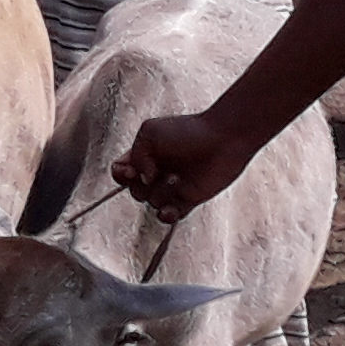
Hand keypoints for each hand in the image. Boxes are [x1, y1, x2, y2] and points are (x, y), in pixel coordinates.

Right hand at [114, 109, 253, 220]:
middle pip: (134, 190)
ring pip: (152, 202)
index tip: (129, 170)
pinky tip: (170, 209)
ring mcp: (172, 187)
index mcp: (145, 156)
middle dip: (140, 185)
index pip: (121, 171)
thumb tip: (144, 178)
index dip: (121, 174)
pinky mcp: (189, 199)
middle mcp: (157, 172)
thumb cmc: (188, 130)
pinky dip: (166, 215)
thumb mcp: (150, 132)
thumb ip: (135, 155)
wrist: (223, 138)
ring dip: (161, 192)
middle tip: (157, 172)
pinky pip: (170, 215)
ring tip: (178, 177)